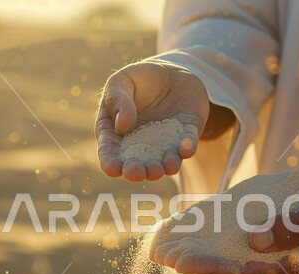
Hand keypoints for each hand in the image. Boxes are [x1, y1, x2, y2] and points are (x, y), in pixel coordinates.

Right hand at [95, 60, 209, 181]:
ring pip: (164, 161)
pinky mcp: (187, 136)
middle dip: (137, 170)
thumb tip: (121, 126)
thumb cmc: (139, 80)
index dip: (110, 162)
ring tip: (163, 169)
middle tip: (137, 174)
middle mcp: (141, 145)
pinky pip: (188, 145)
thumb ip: (118, 100)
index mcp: (116, 133)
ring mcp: (165, 143)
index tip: (112, 169)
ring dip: (163, 167)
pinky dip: (188, 149)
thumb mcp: (122, 81)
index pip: (110, 151)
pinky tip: (186, 149)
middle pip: (137, 162)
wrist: (173, 74)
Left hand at [152, 170, 298, 273]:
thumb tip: (254, 240)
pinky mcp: (275, 235)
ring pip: (233, 253)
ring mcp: (277, 250)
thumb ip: (294, 227)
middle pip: (231, 266)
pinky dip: (219, 234)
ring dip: (203, 250)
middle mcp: (281, 263)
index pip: (243, 272)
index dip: (209, 268)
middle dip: (196, 262)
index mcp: (295, 266)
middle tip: (161, 255)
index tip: (178, 263)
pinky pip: (242, 238)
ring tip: (170, 244)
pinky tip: (198, 226)